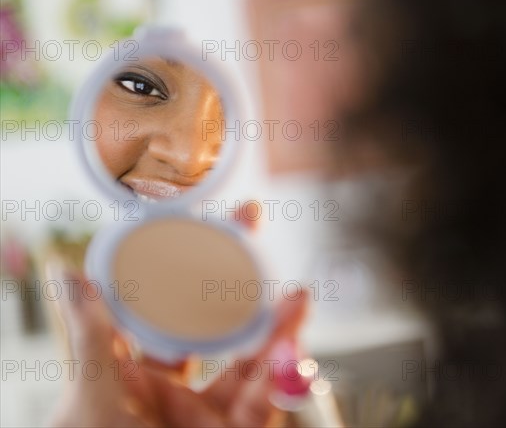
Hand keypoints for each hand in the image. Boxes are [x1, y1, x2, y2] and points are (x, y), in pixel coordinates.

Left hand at [47, 263, 307, 427]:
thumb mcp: (89, 394)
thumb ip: (91, 334)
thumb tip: (69, 275)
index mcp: (139, 377)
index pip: (172, 313)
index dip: (192, 274)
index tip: (208, 235)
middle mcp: (177, 394)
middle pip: (222, 332)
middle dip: (246, 290)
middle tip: (258, 246)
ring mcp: (208, 417)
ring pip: (252, 365)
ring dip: (278, 331)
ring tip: (296, 297)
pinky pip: (262, 405)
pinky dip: (278, 377)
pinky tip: (289, 346)